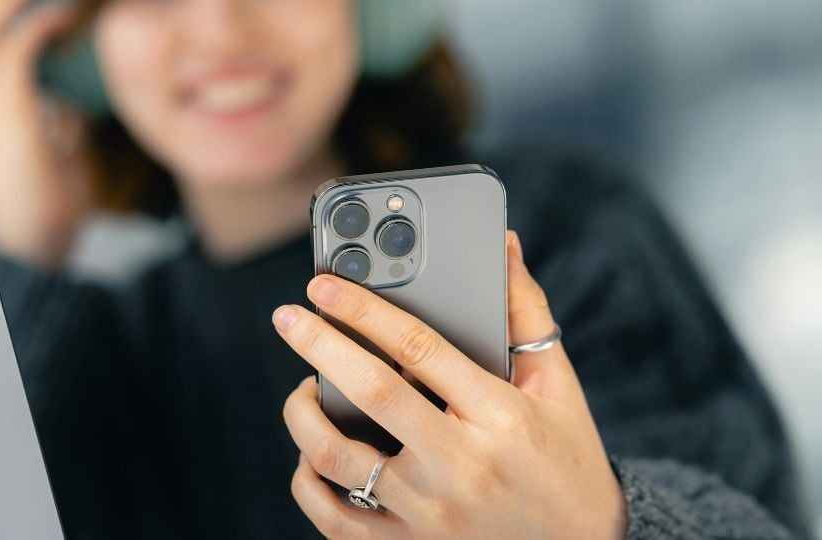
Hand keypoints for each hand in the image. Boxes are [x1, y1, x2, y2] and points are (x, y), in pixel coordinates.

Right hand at [0, 0, 93, 266]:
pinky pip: (15, 58)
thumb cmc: (52, 209)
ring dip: (12, 3)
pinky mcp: (8, 122)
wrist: (39, 250)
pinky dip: (37, 30)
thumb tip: (71, 106)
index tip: (37, 4)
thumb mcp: (57, 158)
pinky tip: (63, 18)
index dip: (0, 20)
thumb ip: (57, 127)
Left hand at [275, 231, 626, 538]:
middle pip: (371, 393)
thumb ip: (526, 315)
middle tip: (286, 317)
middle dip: (318, 345)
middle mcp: (461, 465)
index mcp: (500, 416)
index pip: (420, 347)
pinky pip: (334, 519)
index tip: (325, 285)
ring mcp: (430, 513)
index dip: (365, 310)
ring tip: (302, 391)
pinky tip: (309, 457)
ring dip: (303, 415)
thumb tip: (504, 246)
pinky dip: (307, 484)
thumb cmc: (567, 462)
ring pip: (337, 458)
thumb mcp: (558, 389)